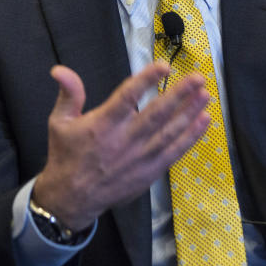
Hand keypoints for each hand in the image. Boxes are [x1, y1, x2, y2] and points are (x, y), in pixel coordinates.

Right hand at [32, 61, 210, 229]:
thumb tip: (59, 69)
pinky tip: (204, 121)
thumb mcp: (59, 122)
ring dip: (189, 113)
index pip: (127, 97)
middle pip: (156, 114)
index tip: (164, 65)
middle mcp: (124, 140)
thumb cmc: (67, 155)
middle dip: (179, 95)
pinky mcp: (150, 172)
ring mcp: (140, 158)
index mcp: (102, 125)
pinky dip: (191, 137)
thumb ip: (68, 94)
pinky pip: (174, 152)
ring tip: (205, 95)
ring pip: (170, 132)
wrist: (72, 199)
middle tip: (198, 78)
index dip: (147, 80)